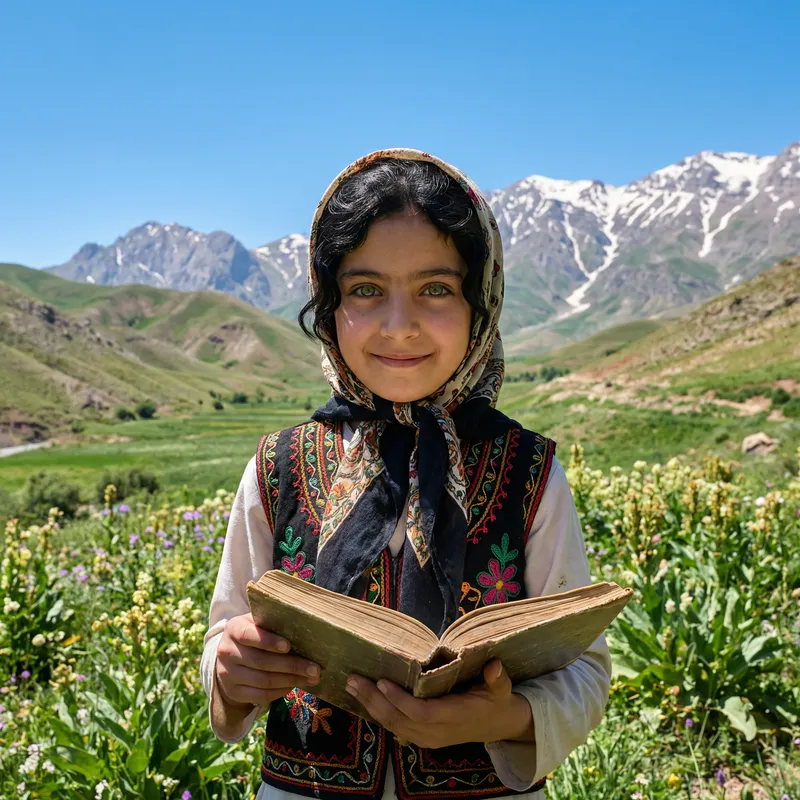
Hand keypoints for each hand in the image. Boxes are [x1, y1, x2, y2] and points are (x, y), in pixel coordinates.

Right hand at [215, 612, 319, 709]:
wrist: (231, 656)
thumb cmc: (255, 633)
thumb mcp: (259, 622)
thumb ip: (274, 623)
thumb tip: (306, 628)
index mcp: (233, 628)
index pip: (249, 634)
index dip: (269, 641)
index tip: (288, 646)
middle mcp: (226, 651)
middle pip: (262, 661)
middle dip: (292, 665)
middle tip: (314, 668)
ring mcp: (227, 673)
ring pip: (263, 681)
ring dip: (290, 680)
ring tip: (310, 678)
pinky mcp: (233, 692)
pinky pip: (260, 695)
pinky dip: (280, 691)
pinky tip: (294, 685)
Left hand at [345, 659, 533, 748]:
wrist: (496, 726)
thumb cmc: (496, 701)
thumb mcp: (502, 689)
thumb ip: (498, 679)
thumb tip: (495, 665)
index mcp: (456, 716)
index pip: (422, 713)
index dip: (400, 700)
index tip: (382, 682)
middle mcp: (439, 732)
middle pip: (400, 721)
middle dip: (375, 701)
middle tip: (354, 679)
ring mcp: (429, 738)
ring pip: (394, 726)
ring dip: (371, 706)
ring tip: (352, 685)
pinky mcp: (422, 737)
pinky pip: (396, 728)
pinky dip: (378, 713)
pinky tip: (364, 698)